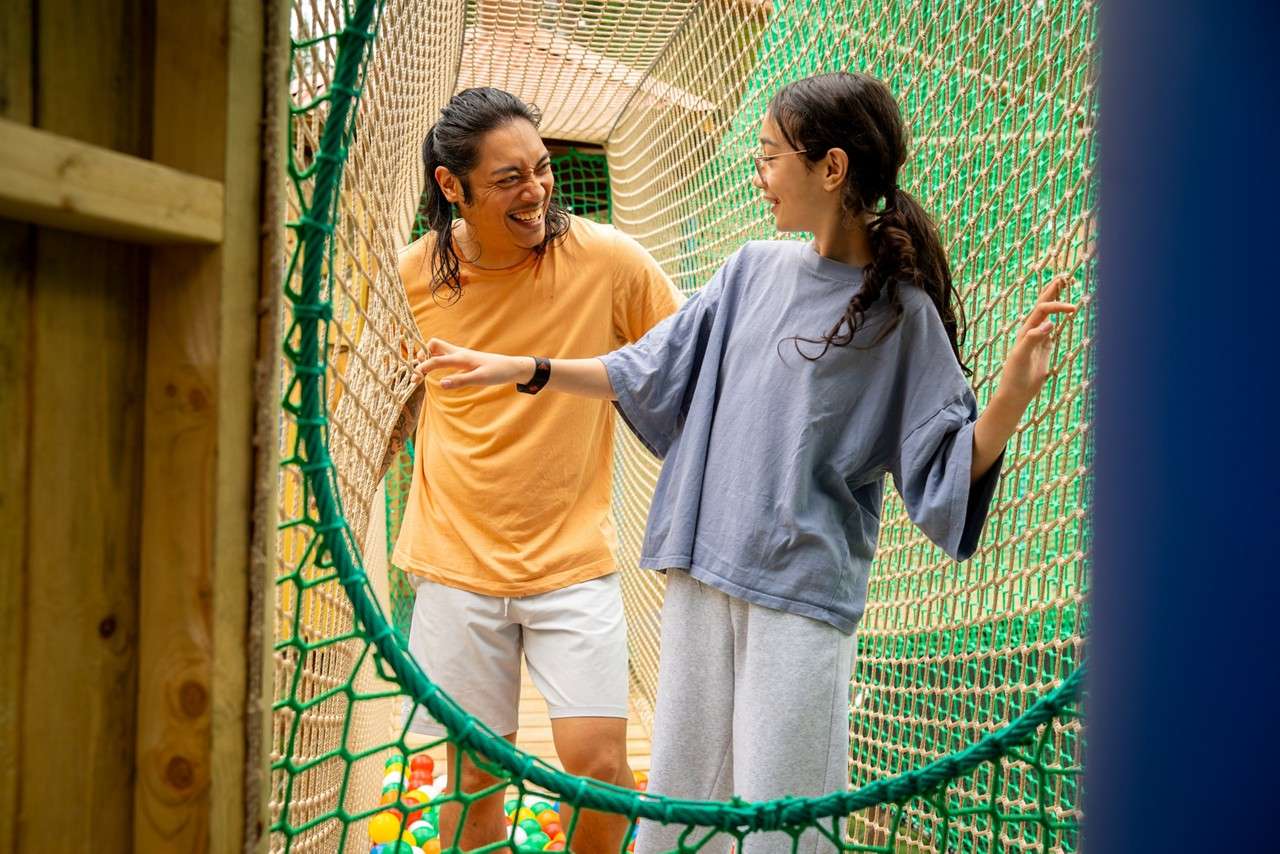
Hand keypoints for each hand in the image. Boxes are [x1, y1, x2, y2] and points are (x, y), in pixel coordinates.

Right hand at [415, 338, 531, 389]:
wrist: (511, 367)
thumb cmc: (497, 372)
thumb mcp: (480, 379)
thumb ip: (460, 381)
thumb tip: (441, 384)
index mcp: (461, 357)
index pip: (436, 359)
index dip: (423, 367)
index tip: (414, 377)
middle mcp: (459, 353)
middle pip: (434, 345)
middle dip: (422, 354)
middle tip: (418, 370)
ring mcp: (461, 355)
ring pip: (439, 350)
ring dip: (428, 357)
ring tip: (421, 371)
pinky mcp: (464, 360)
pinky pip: (445, 357)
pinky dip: (436, 361)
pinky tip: (435, 372)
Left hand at [996, 277, 1078, 406]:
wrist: (1015, 393)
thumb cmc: (1015, 375)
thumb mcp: (1022, 356)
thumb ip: (1033, 339)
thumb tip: (1050, 323)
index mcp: (1025, 330)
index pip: (1043, 310)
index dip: (1057, 306)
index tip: (1073, 309)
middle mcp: (1031, 332)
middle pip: (1042, 306)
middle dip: (1052, 291)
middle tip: (1063, 276)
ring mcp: (1038, 339)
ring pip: (1047, 316)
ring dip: (1055, 302)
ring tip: (1061, 288)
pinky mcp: (1043, 349)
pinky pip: (1051, 330)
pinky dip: (1057, 320)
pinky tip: (1061, 317)